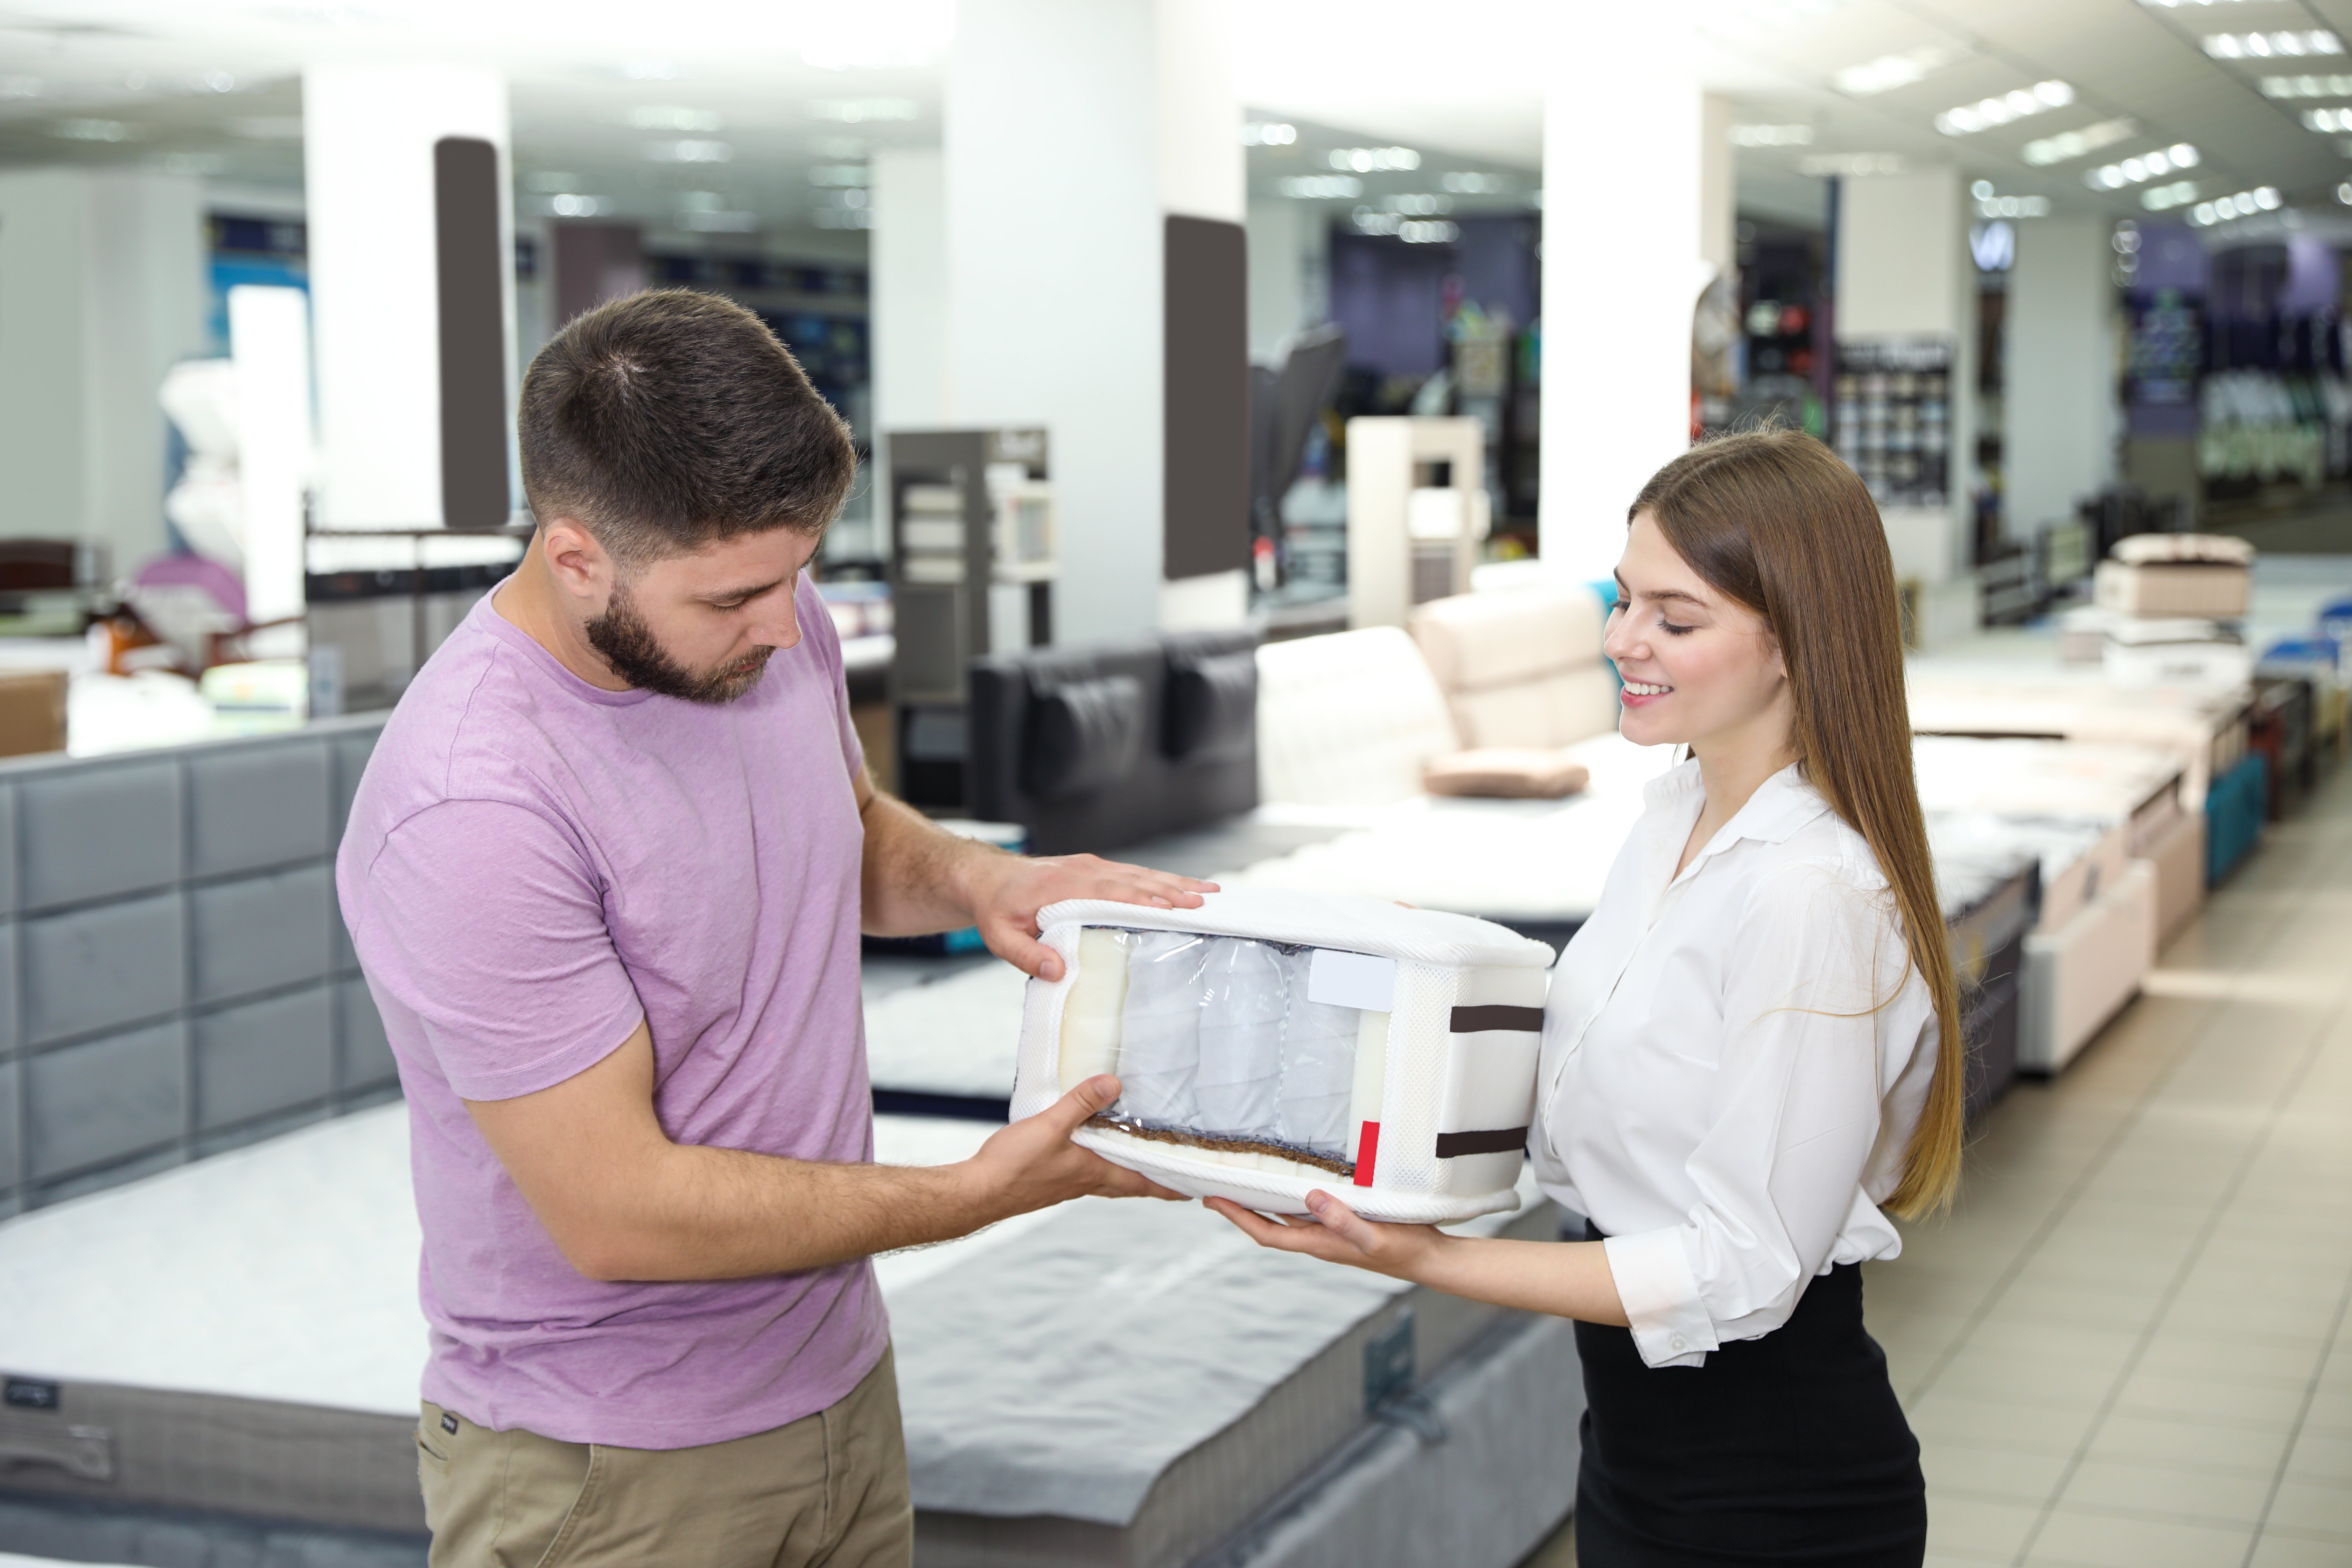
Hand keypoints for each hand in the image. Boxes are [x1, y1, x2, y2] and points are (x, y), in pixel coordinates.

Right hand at [960, 1075, 1185, 1222]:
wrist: (979, 1192)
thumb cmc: (1014, 1167)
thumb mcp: (1050, 1126)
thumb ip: (1081, 1103)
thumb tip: (1113, 1083)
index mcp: (1094, 1173)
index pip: (1142, 1182)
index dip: (1169, 1186)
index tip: (1193, 1190)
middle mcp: (1086, 1182)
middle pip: (1129, 1183)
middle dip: (1153, 1180)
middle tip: (1174, 1176)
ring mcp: (1067, 1184)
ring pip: (1108, 1179)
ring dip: (1126, 1171)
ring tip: (1138, 1158)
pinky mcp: (1050, 1181)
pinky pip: (1085, 1174)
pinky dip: (1098, 1165)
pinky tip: (1089, 1152)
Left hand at [966, 852, 1215, 979]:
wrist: (987, 878)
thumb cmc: (996, 910)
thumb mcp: (1000, 938)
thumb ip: (1026, 955)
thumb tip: (1058, 971)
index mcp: (1062, 887)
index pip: (1110, 893)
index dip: (1143, 901)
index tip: (1174, 907)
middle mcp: (1082, 872)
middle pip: (1135, 880)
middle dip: (1172, 890)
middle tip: (1206, 901)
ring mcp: (1090, 867)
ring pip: (1139, 874)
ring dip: (1174, 881)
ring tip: (1209, 891)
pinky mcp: (1094, 869)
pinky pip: (1133, 873)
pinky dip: (1161, 879)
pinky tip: (1183, 885)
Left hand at [1206, 1190, 1445, 1282]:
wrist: (1431, 1260)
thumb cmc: (1405, 1249)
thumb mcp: (1374, 1235)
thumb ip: (1343, 1220)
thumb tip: (1309, 1199)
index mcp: (1320, 1243)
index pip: (1267, 1232)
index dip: (1238, 1218)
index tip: (1212, 1200)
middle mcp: (1320, 1239)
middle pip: (1270, 1224)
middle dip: (1242, 1209)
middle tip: (1216, 1188)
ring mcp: (1332, 1233)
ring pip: (1288, 1216)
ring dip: (1265, 1202)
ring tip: (1245, 1182)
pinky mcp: (1346, 1223)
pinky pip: (1310, 1209)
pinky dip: (1293, 1197)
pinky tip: (1295, 1182)